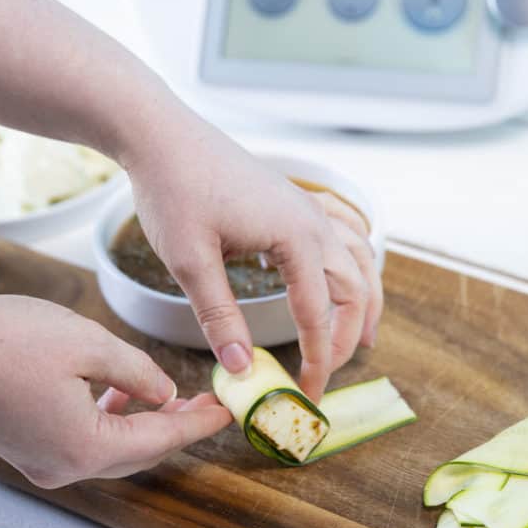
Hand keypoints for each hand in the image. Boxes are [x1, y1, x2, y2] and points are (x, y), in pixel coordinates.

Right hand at [0, 292, 231, 487]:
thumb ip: (138, 372)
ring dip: (144, 425)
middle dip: (177, 427)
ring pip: (112, 450)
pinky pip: (84, 444)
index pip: (162, 441)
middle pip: (139, 454)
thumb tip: (164, 393)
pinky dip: (111, 423)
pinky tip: (120, 395)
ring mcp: (40, 463)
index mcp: (84, 448)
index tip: (229, 410)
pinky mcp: (25, 448)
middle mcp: (63, 468)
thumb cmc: (5, 339)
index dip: (199, 424)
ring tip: (173, 397)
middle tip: (209, 403)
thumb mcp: (90, 344)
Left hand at [123, 112, 381, 399]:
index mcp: (295, 238)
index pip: (317, 314)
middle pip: (353, 288)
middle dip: (346, 336)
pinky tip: (343, 279)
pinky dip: (354, 265)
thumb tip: (242, 368)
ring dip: (364, 301)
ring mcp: (308, 207)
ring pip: (358, 260)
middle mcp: (313, 221)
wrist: (162, 134)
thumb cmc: (172, 190)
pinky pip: (344, 236)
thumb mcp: (189, 261)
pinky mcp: (294, 201)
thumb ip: (219, 316)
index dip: (317, 359)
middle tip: (327, 374)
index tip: (309, 393)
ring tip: (363, 337)